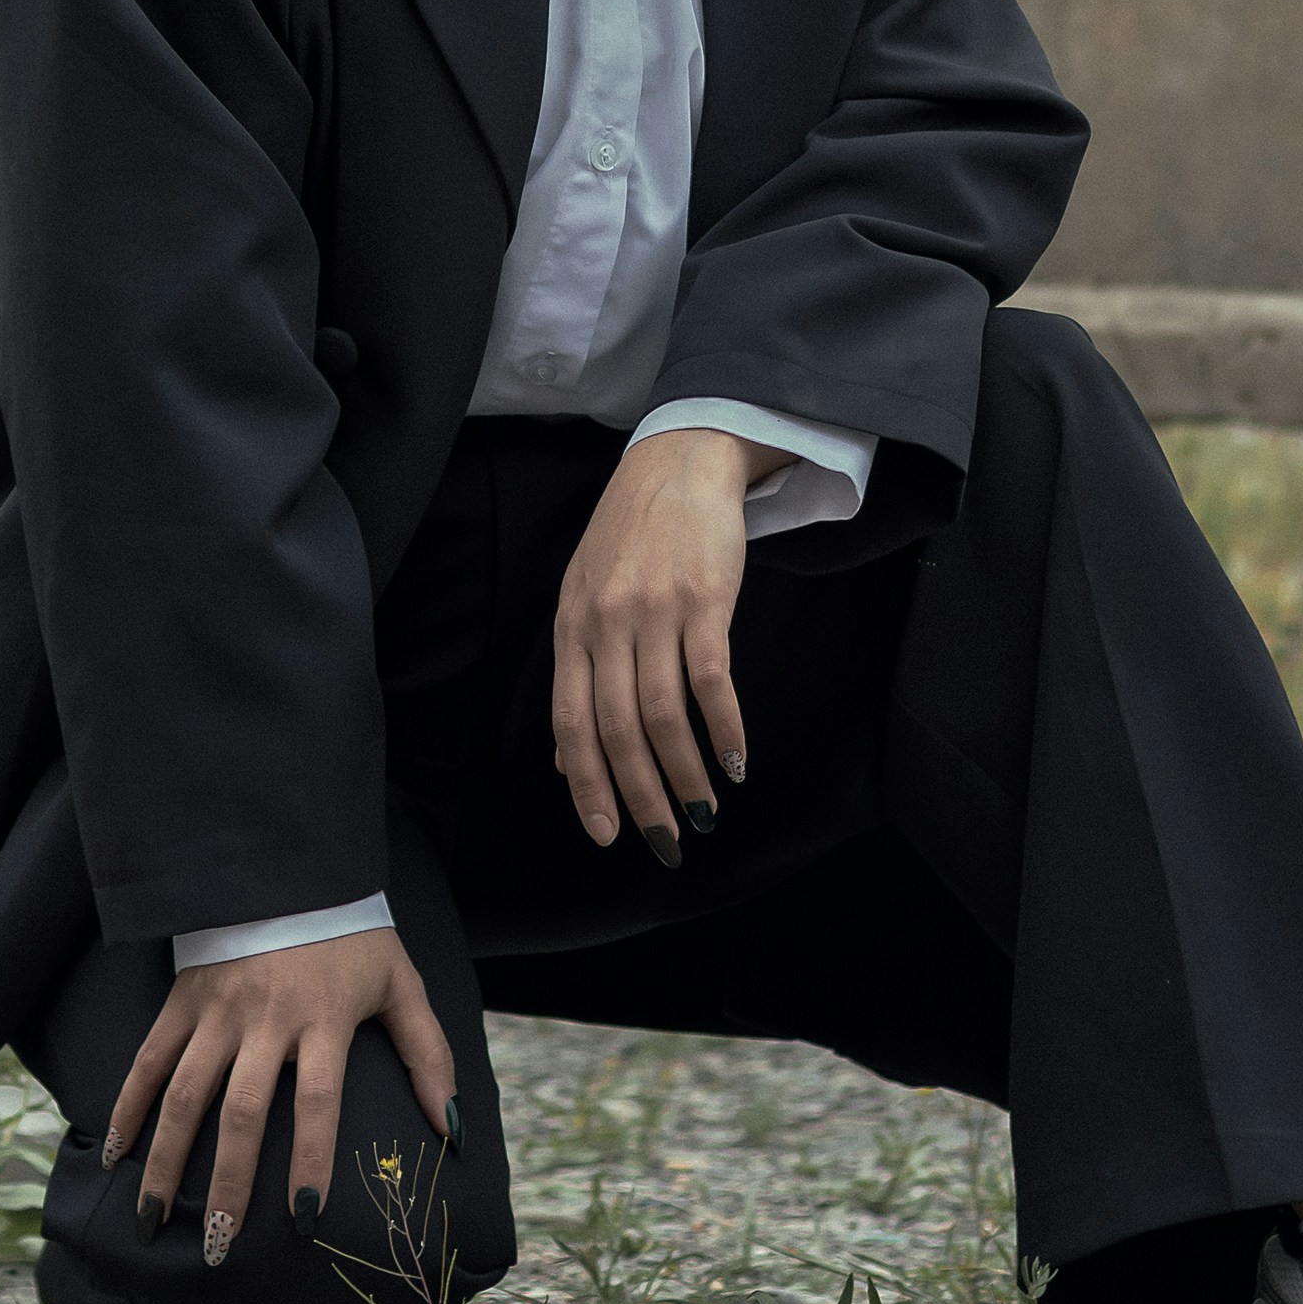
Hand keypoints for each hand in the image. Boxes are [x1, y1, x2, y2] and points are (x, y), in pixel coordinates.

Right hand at [102, 928, 455, 1265]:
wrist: (290, 866)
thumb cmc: (352, 936)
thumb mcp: (400, 984)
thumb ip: (428, 1054)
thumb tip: (452, 1128)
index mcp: (324, 1017)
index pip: (318, 1100)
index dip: (310, 1159)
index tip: (303, 1218)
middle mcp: (266, 1017)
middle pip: (242, 1111)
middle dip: (226, 1184)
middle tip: (216, 1246)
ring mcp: (218, 1008)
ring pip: (185, 1094)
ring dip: (165, 1161)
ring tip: (152, 1220)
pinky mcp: (183, 998)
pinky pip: (149, 1059)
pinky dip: (128, 1107)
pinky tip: (115, 1154)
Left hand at [552, 426, 755, 854]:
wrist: (679, 462)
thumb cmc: (631, 536)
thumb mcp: (585, 598)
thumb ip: (579, 674)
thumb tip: (566, 759)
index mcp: (572, 627)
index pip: (570, 722)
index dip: (586, 784)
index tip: (607, 835)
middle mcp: (606, 622)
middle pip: (617, 729)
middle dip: (640, 796)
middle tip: (666, 841)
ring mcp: (654, 610)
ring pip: (663, 714)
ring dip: (686, 774)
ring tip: (705, 812)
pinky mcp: (704, 598)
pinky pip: (711, 680)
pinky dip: (724, 728)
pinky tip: (736, 761)